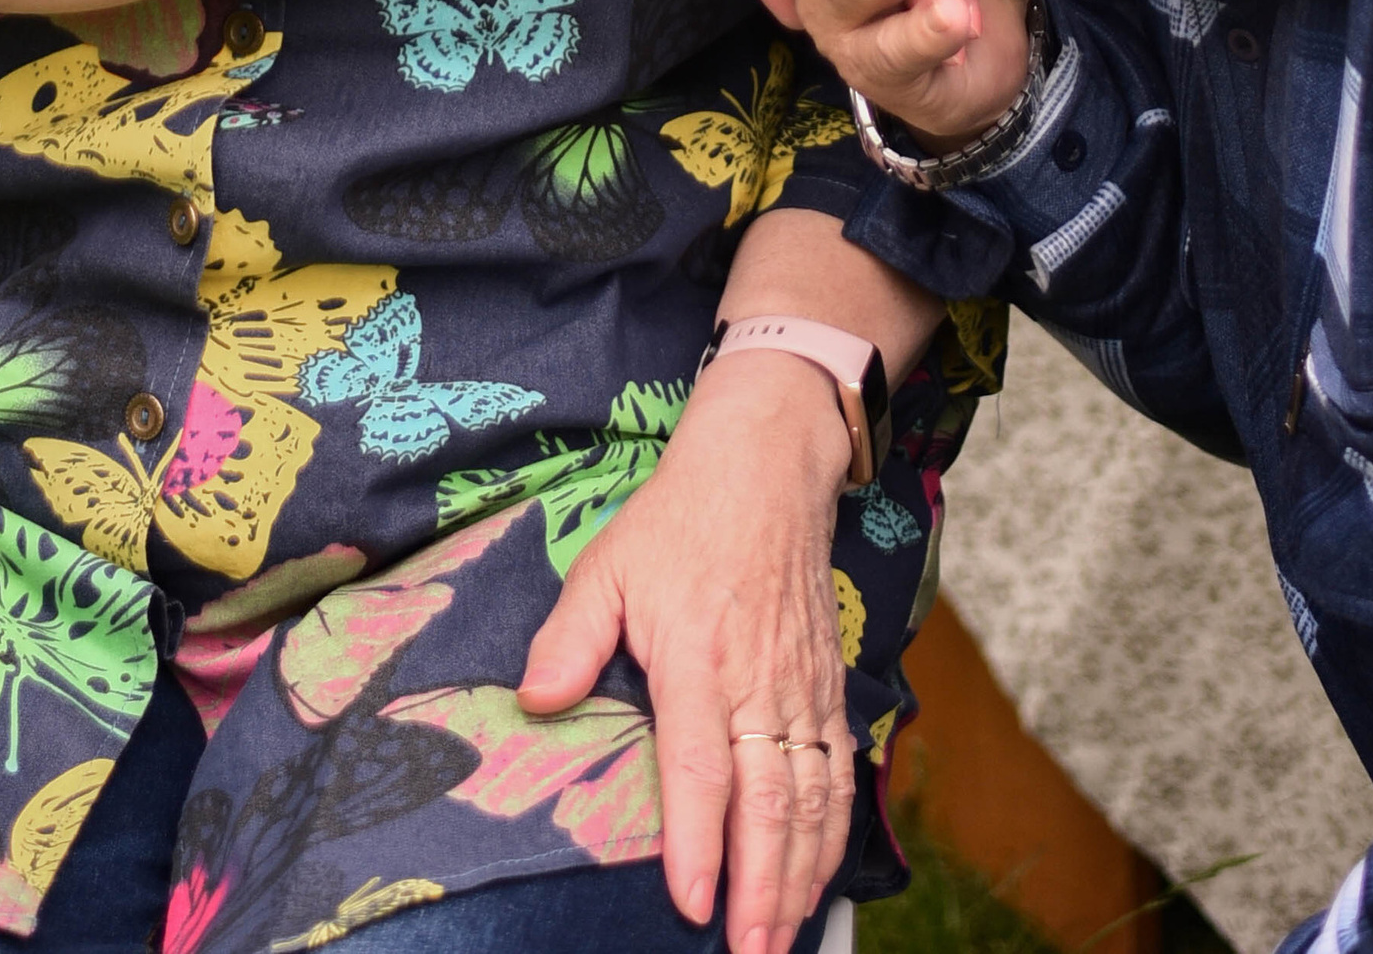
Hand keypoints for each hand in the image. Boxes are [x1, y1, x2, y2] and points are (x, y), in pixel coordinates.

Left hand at [518, 353, 855, 953]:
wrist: (765, 467)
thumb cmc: (678, 519)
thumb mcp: (606, 564)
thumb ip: (570, 637)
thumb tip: (534, 700)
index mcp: (698, 657)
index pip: (701, 765)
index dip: (698, 840)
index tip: (691, 903)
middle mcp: (757, 681)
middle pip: (769, 800)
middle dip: (760, 886)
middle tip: (748, 953)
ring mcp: (800, 686)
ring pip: (812, 796)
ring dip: (800, 874)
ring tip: (780, 936)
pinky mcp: (827, 684)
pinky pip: (838, 769)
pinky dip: (834, 830)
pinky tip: (818, 876)